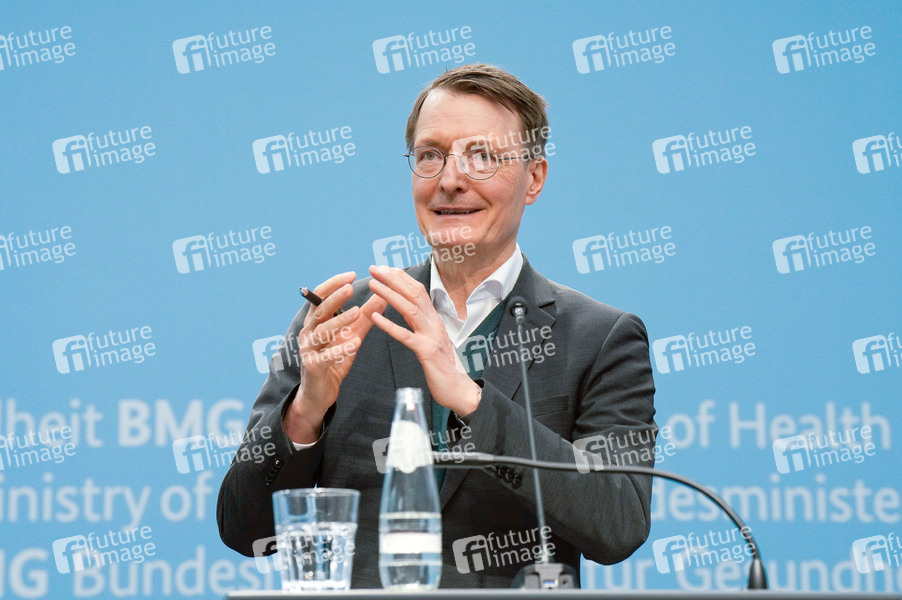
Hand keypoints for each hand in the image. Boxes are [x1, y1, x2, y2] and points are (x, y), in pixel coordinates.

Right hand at [283, 272, 386, 443]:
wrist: (320, 393)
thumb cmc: (335, 360)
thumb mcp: (352, 335)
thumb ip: (365, 316)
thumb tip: (382, 295)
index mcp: (316, 321)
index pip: (320, 296)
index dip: (334, 284)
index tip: (351, 274)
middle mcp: (308, 332)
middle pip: (319, 311)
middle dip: (334, 297)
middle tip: (350, 286)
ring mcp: (309, 350)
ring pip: (321, 332)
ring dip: (340, 321)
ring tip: (357, 312)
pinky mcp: (314, 367)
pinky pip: (326, 356)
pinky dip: (341, 349)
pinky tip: (355, 343)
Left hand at [367, 265, 480, 415]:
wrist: (459, 389)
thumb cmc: (443, 366)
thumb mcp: (432, 339)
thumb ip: (421, 324)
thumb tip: (408, 309)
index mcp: (433, 319)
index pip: (417, 290)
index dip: (400, 277)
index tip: (384, 268)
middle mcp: (434, 323)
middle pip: (413, 293)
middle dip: (393, 278)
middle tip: (374, 268)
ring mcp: (431, 336)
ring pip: (410, 308)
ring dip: (390, 294)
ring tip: (372, 284)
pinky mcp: (426, 352)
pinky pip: (405, 336)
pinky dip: (390, 325)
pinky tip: (375, 318)